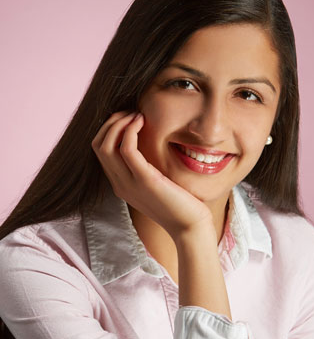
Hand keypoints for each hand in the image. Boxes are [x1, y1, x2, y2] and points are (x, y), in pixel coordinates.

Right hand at [91, 111, 213, 240]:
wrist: (190, 226)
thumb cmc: (179, 203)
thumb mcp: (156, 183)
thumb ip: (146, 168)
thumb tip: (149, 144)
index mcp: (121, 185)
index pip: (100, 151)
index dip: (109, 130)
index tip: (127, 118)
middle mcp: (120, 184)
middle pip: (98, 146)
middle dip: (111, 123)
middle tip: (130, 112)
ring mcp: (130, 184)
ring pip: (106, 146)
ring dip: (118, 123)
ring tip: (136, 114)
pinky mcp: (146, 180)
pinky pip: (127, 149)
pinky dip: (130, 130)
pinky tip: (142, 121)